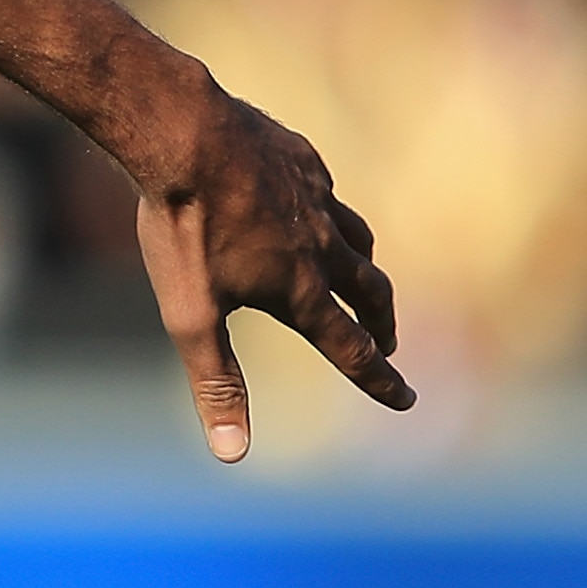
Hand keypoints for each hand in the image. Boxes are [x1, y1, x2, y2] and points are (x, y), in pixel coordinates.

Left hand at [128, 85, 406, 462]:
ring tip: (362, 279)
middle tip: (388, 342)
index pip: (351, 348)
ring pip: (357, 239)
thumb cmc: (181, 228)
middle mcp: (321, 246)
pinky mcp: (301, 158)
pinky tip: (314, 206)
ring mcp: (315, 198)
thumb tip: (233, 454)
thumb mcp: (188, 316)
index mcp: (299, 290)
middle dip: (382, 323)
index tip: (405, 400)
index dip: (379, 380)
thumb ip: (215, 383)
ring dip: (364, 268)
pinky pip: (327, 191)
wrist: (181, 133)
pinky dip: (330, 210)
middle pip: (369, 293)